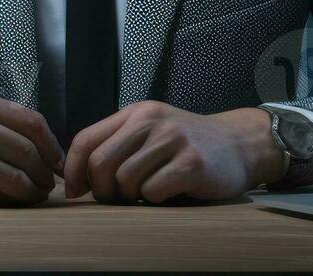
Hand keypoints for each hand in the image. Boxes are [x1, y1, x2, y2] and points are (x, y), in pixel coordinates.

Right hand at [0, 83, 64, 206]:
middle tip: (50, 183)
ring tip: (36, 193)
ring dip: (30, 189)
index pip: (28, 122)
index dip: (51, 146)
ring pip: (8, 175)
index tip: (59, 161)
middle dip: (44, 172)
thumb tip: (43, 146)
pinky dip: (6, 198)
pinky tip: (12, 199)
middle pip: (23, 150)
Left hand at [62, 102, 286, 203]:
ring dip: (132, 197)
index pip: (85, 139)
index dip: (72, 170)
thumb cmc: (187, 145)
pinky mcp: (191, 163)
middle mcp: (151, 121)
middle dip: (102, 191)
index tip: (75, 192)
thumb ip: (118, 145)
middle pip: (100, 164)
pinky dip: (156, 199)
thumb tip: (77, 179)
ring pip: (125, 180)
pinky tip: (170, 192)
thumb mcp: (151, 132)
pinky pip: (153, 191)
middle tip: (118, 199)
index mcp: (135, 113)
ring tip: (148, 194)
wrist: (240, 144)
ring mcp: (172, 140)